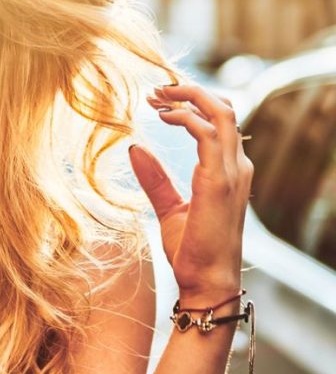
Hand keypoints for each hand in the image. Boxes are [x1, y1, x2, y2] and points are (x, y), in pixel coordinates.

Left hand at [129, 83, 253, 303]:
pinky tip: (164, 117)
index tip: (158, 100)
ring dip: (188, 99)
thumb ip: (155, 180)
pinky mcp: (219, 183)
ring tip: (156, 97)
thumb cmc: (192, 251)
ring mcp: (232, 174)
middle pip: (224, 109)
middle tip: (156, 90)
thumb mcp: (169, 209)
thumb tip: (135, 148)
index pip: (220, 120)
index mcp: (228, 171)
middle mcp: (237, 167)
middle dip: (190, 92)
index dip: (192, 103)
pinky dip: (187, 118)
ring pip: (221, 114)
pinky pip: (209, 135)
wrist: (205, 282)